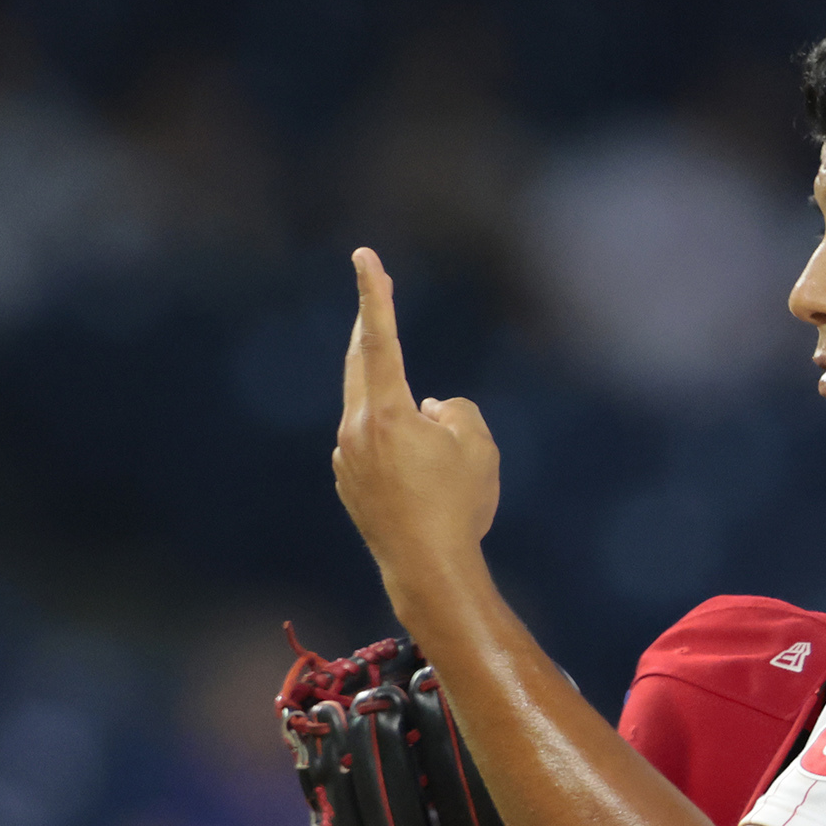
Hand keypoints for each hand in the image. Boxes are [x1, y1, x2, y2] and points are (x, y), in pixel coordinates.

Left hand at [333, 248, 500, 607]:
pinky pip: (369, 441)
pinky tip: (415, 473)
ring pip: (369, 406)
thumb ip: (456, 410)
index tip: (364, 257)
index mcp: (388, 412)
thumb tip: (429, 407)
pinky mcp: (347, 480)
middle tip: (376, 291)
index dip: (374, 293)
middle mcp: (357, 428)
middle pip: (361, 362)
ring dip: (394, 400)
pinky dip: (391, 438)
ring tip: (431, 441)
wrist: (427, 568)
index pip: (380, 337)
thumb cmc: (459, 506)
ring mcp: (346, 456)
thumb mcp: (478, 446)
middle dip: (370, 327)